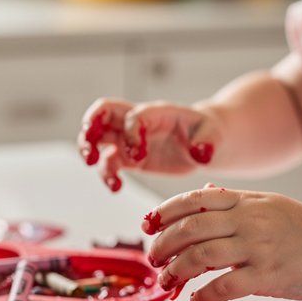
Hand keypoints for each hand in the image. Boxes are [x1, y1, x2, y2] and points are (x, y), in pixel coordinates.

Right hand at [77, 98, 218, 191]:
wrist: (205, 141)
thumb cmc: (208, 132)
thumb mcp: (213, 135)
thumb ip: (206, 143)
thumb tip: (200, 154)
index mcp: (157, 113)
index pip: (134, 115)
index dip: (131, 134)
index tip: (139, 155)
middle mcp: (138, 122)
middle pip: (103, 112)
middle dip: (91, 127)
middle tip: (91, 150)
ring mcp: (130, 139)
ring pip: (99, 137)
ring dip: (88, 149)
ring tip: (92, 165)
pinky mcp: (129, 157)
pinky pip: (109, 162)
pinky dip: (106, 175)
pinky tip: (116, 188)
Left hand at [142, 185, 301, 300]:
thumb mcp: (267, 204)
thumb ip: (232, 203)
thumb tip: (198, 199)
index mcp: (244, 200)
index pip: (194, 199)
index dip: (165, 211)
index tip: (147, 225)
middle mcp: (248, 220)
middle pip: (191, 228)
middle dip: (163, 245)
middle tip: (153, 259)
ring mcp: (258, 247)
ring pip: (202, 255)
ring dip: (177, 271)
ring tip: (167, 281)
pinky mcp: (269, 275)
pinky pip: (227, 285)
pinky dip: (204, 293)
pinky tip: (196, 298)